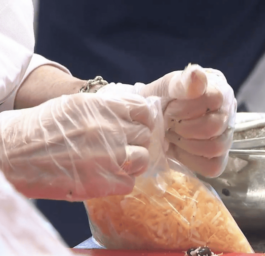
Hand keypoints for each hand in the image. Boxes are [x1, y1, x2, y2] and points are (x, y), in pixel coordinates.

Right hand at [0, 93, 155, 200]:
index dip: (141, 120)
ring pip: (143, 159)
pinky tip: (104, 178)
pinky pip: (129, 182)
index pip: (143, 110)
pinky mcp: (101, 182)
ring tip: (115, 164)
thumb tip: (132, 115)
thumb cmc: (40, 128)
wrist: (10, 152)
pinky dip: (120, 182)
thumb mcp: (75, 106)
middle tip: (121, 147)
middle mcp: (109, 128)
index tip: (134, 126)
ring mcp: (108, 155)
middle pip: (144, 135)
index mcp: (102, 106)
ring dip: (132, 163)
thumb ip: (106, 109)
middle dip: (135, 141)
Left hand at [98, 64, 236, 176]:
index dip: (187, 108)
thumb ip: (181, 82)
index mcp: (219, 90)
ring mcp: (226, 137)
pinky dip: (190, 159)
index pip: (215, 99)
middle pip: (214, 126)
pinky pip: (212, 166)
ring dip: (186, 144)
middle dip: (183, 128)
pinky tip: (179, 149)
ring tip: (173, 135)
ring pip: (215, 147)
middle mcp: (228, 113)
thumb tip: (197, 75)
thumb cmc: (162, 101)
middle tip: (169, 124)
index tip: (170, 108)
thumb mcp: (166, 87)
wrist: (152, 121)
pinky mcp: (219, 159)